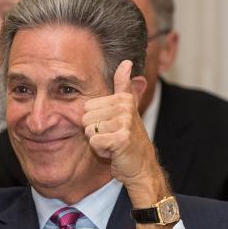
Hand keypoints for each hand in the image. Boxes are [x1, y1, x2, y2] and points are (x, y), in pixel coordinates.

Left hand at [82, 60, 167, 205]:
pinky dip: (101, 151)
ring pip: (89, 130)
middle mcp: (125, 107)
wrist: (141, 166)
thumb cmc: (129, 139)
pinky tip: (114, 152)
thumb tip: (126, 61)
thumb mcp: (126, 109)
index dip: (95, 121)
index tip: (111, 127)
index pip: (87, 107)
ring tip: (113, 144)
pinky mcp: (122, 138)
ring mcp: (125, 122)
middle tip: (112, 138)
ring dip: (98, 142)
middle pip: (85, 118)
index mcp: (123, 99)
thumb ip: (124, 85)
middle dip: (95, 132)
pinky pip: (94, 141)